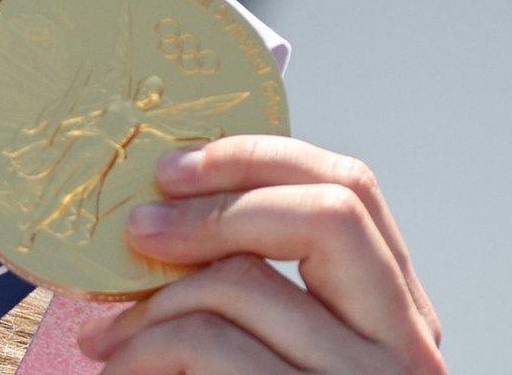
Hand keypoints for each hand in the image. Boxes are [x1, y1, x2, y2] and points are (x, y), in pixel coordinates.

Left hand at [75, 135, 443, 373]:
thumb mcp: (281, 352)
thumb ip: (259, 290)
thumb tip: (172, 208)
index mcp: (398, 318)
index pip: (353, 194)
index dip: (258, 158)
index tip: (175, 169)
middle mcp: (404, 351)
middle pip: (327, 215)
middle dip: (217, 202)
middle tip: (137, 228)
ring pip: (245, 287)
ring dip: (151, 303)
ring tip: (106, 336)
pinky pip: (213, 349)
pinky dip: (147, 349)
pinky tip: (121, 370)